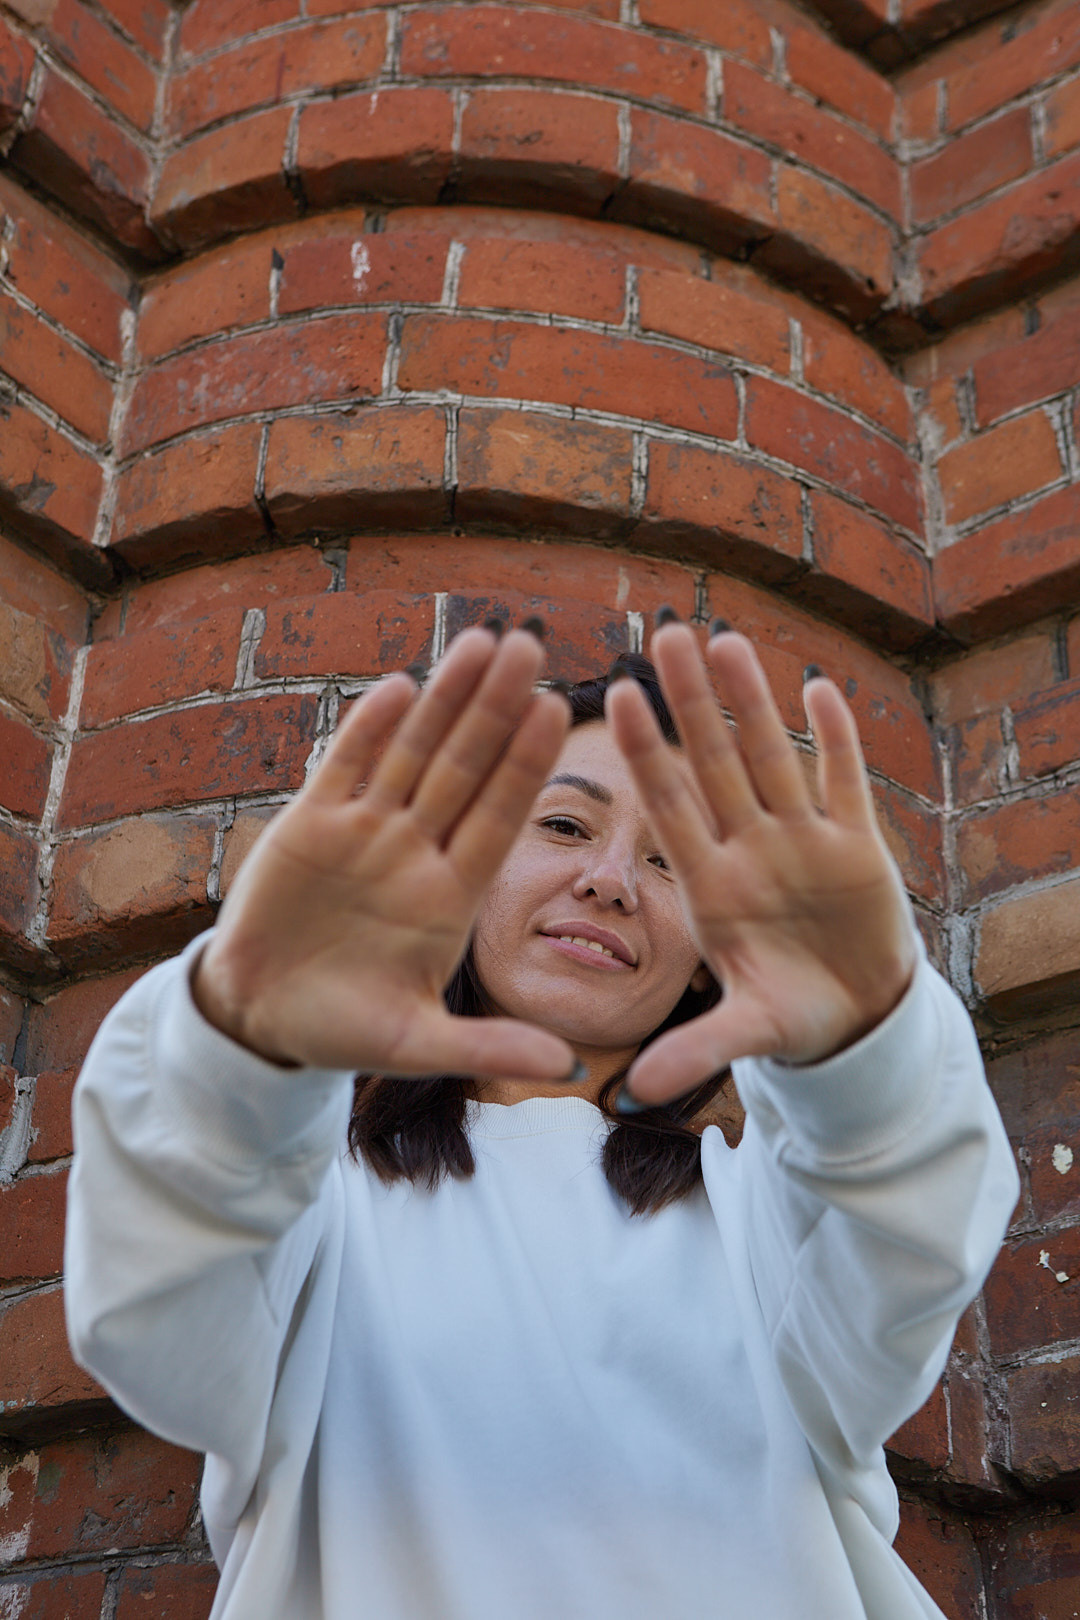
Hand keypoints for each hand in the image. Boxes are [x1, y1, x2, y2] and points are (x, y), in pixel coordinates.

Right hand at [194, 627, 575, 1079]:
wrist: (261, 1017)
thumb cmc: (344, 1032)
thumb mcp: (416, 1047)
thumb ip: (488, 1050)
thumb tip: (569, 1071)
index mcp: (452, 896)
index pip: (498, 816)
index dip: (525, 764)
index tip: (560, 711)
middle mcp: (416, 852)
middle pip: (464, 768)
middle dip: (495, 709)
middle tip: (533, 646)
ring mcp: (366, 832)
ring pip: (413, 753)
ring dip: (444, 699)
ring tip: (481, 642)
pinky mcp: (311, 824)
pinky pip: (345, 767)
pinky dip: (369, 729)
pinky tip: (401, 686)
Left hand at [606, 624, 917, 1104]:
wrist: (853, 1019)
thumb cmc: (787, 1014)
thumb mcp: (744, 1033)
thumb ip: (697, 1050)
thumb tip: (638, 1090)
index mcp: (711, 885)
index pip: (670, 805)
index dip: (645, 751)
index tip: (614, 698)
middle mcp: (750, 850)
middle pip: (716, 762)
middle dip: (693, 701)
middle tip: (664, 633)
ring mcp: (803, 842)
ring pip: (774, 758)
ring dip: (754, 702)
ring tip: (727, 638)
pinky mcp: (859, 847)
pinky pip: (845, 782)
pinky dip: (836, 739)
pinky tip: (820, 687)